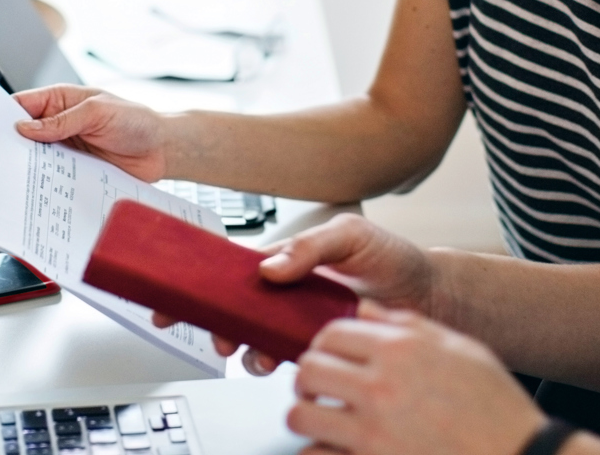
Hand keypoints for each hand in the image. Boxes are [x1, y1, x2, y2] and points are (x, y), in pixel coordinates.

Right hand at [15, 85, 167, 180]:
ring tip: (7, 181)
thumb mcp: (98, 112)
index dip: (2, 115)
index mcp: (61, 101)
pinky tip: (34, 194)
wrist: (163, 150)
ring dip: (25, 168)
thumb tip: (25, 128)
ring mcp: (65, 149)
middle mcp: (59, 125)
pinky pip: (52, 178)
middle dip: (8, 146)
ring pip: (35, 159)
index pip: (23, 105)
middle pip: (23, 135)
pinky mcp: (74, 171)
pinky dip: (43, 185)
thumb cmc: (136, 121)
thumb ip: (62, 121)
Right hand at [175, 214, 438, 375]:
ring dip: (246, 349)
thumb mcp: (349, 236)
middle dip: (215, 324)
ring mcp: (298, 323)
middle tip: (216, 335)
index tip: (172, 297)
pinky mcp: (316, 348)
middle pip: (235, 309)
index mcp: (286, 259)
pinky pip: (284, 359)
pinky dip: (273, 364)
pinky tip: (280, 363)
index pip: (234, 269)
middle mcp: (286, 293)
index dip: (201, 282)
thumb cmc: (388, 256)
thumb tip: (270, 268)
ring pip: (255, 340)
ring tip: (255, 353)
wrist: (427, 295)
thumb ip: (310, 248)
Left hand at [289, 301, 544, 454]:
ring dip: (306, 415)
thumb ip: (406, 323)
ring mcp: (373, 432)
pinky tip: (332, 449)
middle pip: (309, 369)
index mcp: (400, 349)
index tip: (328, 356)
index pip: (331, 333)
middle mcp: (381, 386)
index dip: (324, 344)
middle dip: (308, 377)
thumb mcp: (458, 348)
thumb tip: (364, 308)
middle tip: (318, 387)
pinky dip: (316, 452)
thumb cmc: (496, 408)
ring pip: (300, 414)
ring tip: (320, 419)